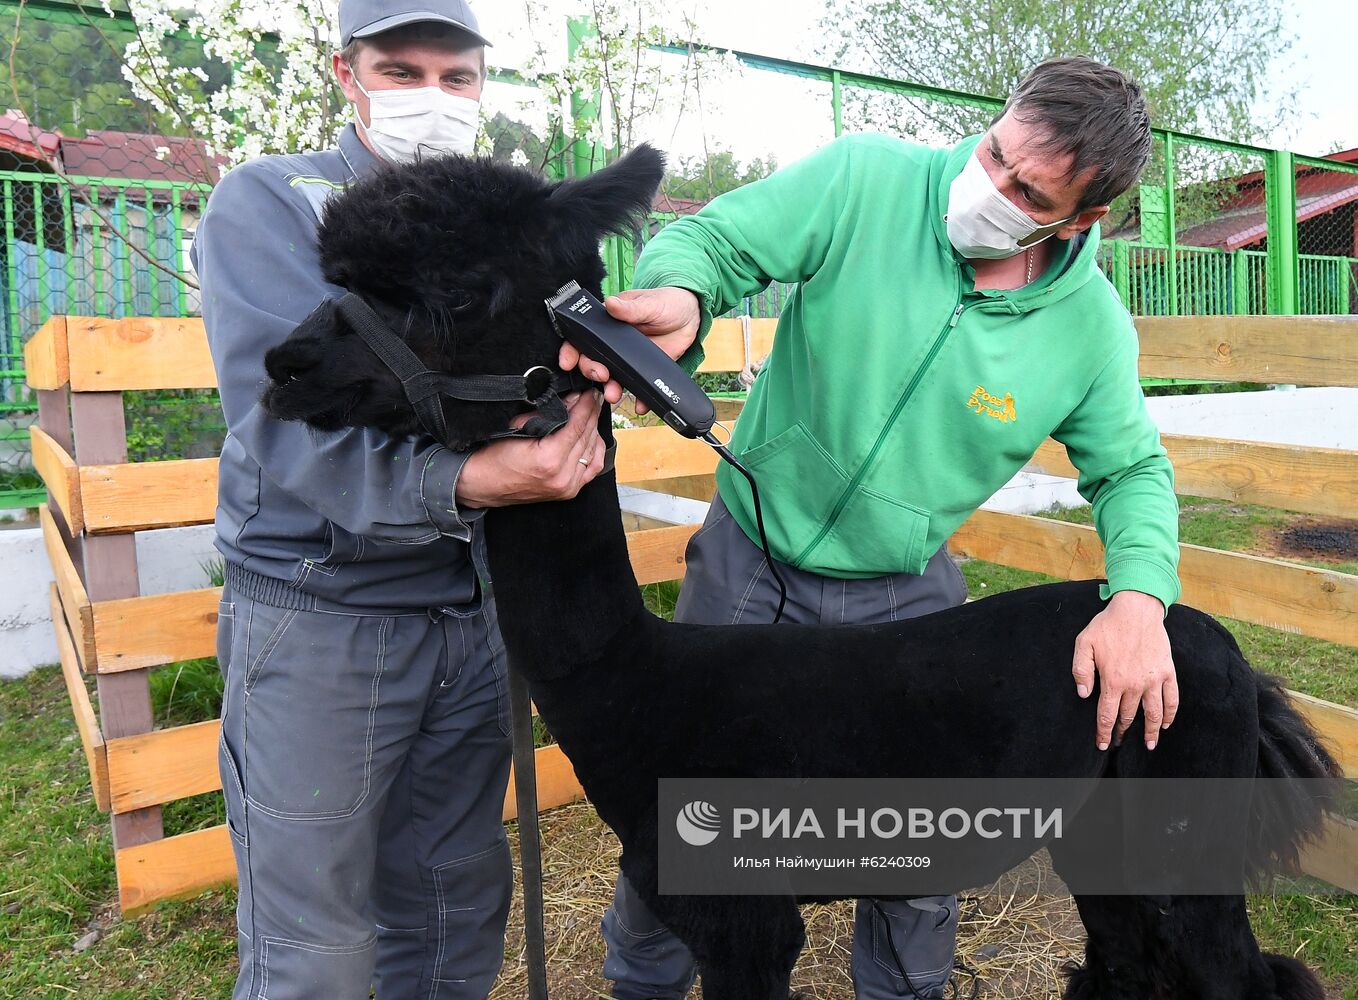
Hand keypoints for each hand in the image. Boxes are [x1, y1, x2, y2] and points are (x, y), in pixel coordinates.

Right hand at [455, 390, 606, 506]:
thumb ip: (549, 413)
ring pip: (592, 451)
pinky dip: (594, 450)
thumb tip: (573, 399)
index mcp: (550, 459)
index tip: (590, 392)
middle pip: (587, 437)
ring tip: (591, 413)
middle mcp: (563, 476)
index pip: (577, 425)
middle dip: (591, 414)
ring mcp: (567, 487)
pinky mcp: (569, 491)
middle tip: (593, 397)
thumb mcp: (518, 426)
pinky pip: (592, 467)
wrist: (483, 483)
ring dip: (594, 430)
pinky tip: (592, 436)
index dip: (586, 405)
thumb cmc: (495, 454)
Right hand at [558, 286, 700, 412]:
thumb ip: (630, 307)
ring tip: (614, 395)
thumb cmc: (667, 302)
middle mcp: (614, 343)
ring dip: (610, 388)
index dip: (572, 350)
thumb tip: (610, 304)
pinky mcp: (642, 370)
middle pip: (594, 361)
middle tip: (601, 376)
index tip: (568, 362)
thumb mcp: (649, 303)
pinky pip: (636, 387)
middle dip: (592, 371)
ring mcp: (628, 358)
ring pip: (612, 378)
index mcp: (610, 323)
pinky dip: (638, 399)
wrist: (692, 318)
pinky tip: (640, 405)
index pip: (584, 336)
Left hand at [1072, 590, 1178, 750]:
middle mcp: (1134, 684)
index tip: (1102, 744)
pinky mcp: (1167, 672)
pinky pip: (1172, 699)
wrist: (1136, 609)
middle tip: (1118, 742)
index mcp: (1112, 680)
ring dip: (1150, 732)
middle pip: (1128, 717)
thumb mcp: (1084, 644)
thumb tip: (1083, 694)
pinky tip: (1165, 724)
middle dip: (1122, 732)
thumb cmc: (1107, 626)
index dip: (1104, 732)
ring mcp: (1153, 679)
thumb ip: (1081, 670)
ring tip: (1148, 744)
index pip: (1107, 715)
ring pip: (1153, 714)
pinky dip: (1169, 714)